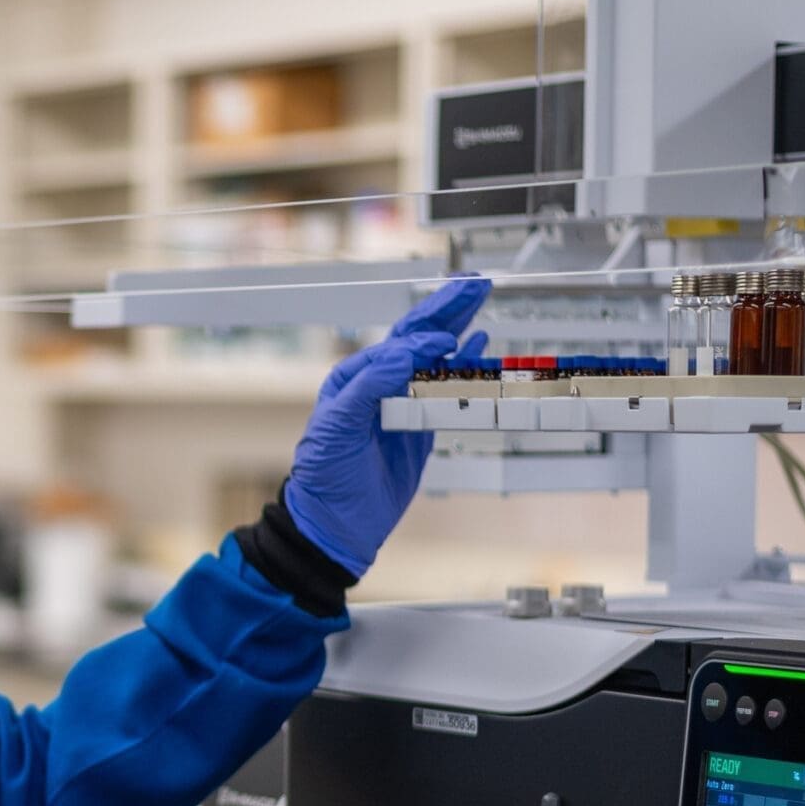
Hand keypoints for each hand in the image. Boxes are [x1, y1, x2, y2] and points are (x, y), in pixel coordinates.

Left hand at [281, 276, 489, 575]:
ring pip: (436, 358)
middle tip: (474, 284)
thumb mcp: (336, 427)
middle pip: (417, 338)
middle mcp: (379, 385)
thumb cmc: (324, 474)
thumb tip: (400, 355)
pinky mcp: (421, 427)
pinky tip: (479, 348)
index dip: (421, 338)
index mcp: (354, 379)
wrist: (337, 522)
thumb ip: (367, 388)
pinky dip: (465, 368)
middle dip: (446, 309)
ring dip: (459, 329)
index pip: (394, 345)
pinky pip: (446, 390)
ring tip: (480, 300)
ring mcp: (403, 403)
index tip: (444, 340)